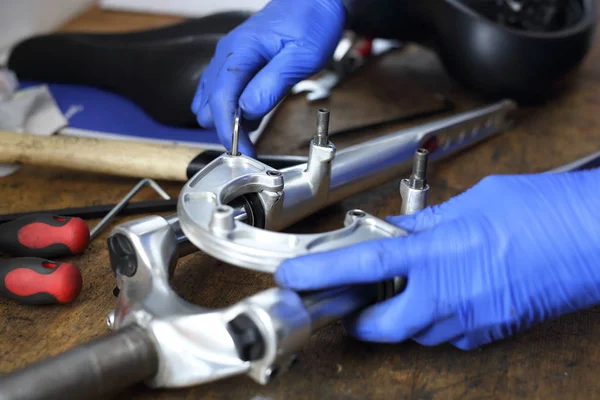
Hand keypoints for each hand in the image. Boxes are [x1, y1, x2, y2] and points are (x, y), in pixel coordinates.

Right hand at [191, 0, 345, 156]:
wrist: (315, 3)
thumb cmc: (312, 23)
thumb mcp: (301, 57)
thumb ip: (272, 85)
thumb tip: (249, 111)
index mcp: (240, 51)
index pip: (220, 98)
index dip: (228, 129)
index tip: (242, 151)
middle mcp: (227, 55)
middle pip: (209, 103)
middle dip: (228, 126)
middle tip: (253, 140)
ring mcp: (228, 59)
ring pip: (211, 100)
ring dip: (230, 119)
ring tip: (257, 125)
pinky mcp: (235, 64)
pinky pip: (222, 92)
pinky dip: (234, 108)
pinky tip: (254, 112)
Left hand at [275, 170, 599, 349]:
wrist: (597, 240)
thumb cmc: (545, 213)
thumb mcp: (476, 203)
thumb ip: (429, 223)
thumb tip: (399, 231)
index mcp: (439, 253)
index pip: (362, 265)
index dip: (320, 273)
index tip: (293, 277)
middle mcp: (450, 295)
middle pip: (380, 325)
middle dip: (358, 317)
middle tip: (350, 298)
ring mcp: (472, 320)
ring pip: (414, 333)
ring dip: (399, 313)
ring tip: (403, 285)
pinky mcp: (490, 331)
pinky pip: (447, 334)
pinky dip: (433, 317)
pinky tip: (442, 293)